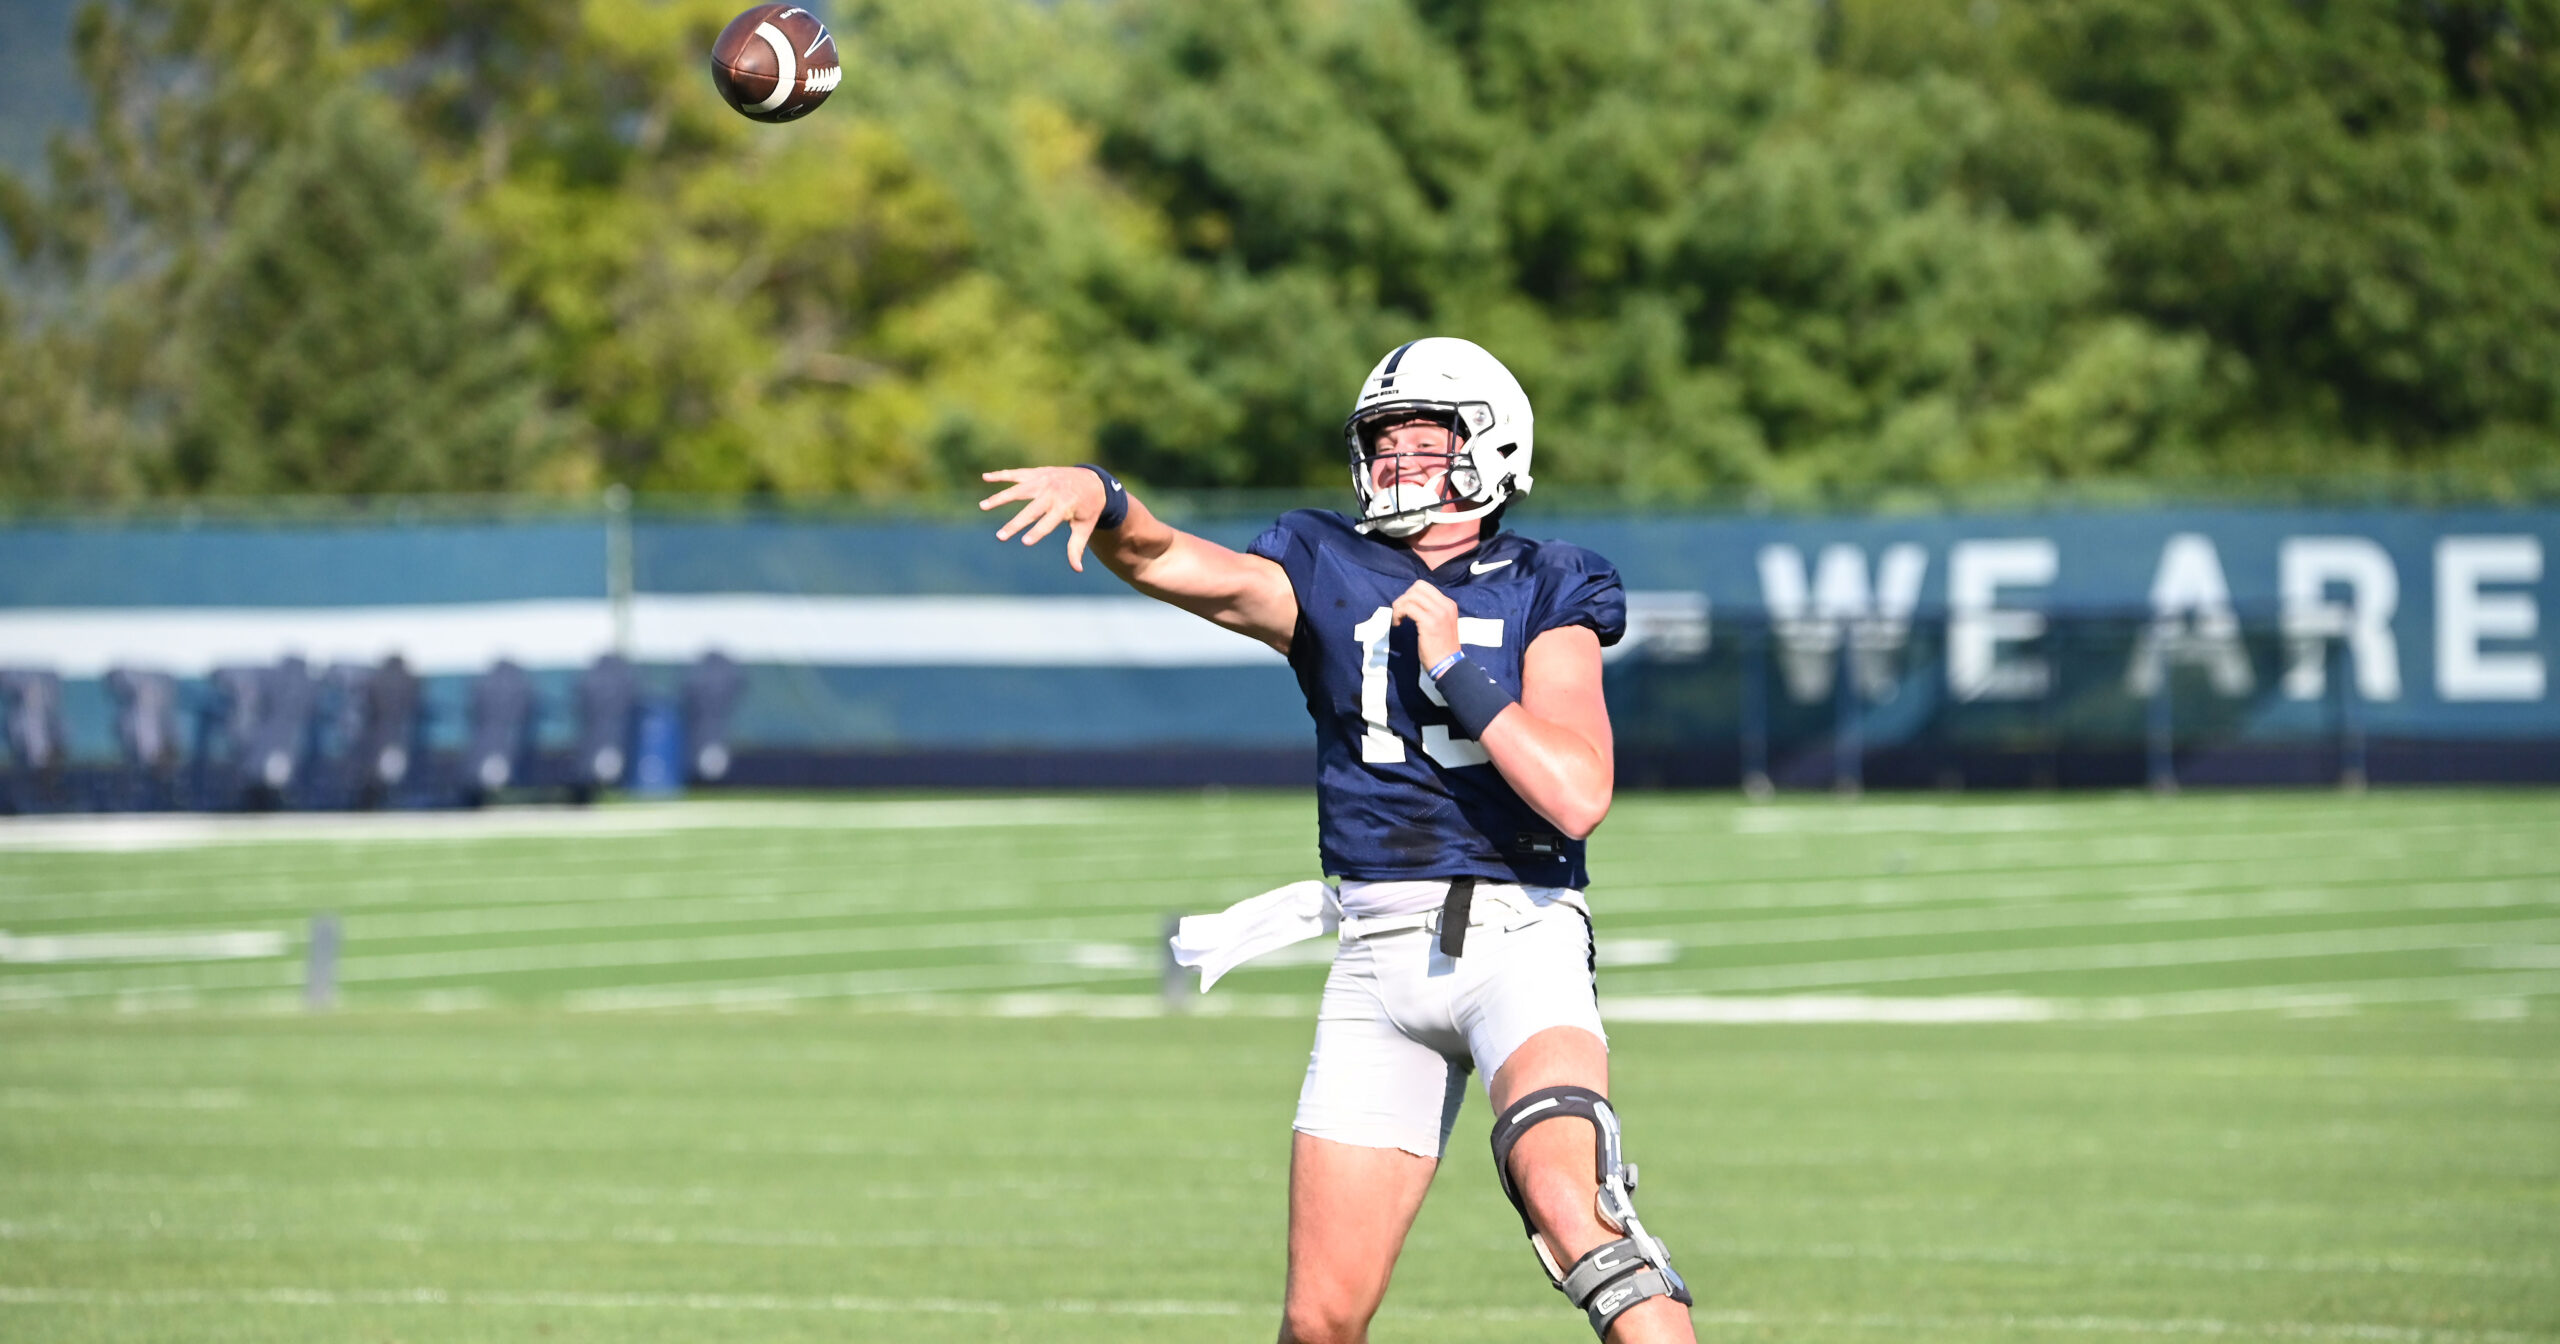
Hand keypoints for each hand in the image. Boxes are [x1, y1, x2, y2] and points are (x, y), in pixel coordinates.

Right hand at [979, 467, 1107, 571]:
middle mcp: (1052, 492)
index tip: (1025, 542)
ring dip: (1000, 498)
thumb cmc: (1087, 509)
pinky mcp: (1037, 473)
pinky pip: (1016, 474)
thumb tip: (1077, 569)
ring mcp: (1043, 481)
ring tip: (983, 506)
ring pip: (1018, 490)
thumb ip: (1076, 547)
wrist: (1093, 481)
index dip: (1038, 532)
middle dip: (1015, 523)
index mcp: (1065, 506)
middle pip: (1031, 510)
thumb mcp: (1085, 528)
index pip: (1049, 522)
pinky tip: (985, 477)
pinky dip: (1001, 475)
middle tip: (1000, 536)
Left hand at [1390, 580, 1462, 668]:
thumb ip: (1431, 610)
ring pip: (1411, 596)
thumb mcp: (1441, 623)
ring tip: (1398, 619)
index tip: (1406, 609)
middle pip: (1417, 587)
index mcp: (1449, 604)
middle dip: (1404, 598)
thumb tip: (1411, 602)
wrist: (1448, 664)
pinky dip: (1398, 614)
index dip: (1410, 595)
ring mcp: (1438, 613)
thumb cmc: (1440, 647)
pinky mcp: (1429, 622)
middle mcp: (1446, 605)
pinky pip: (1408, 608)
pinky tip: (1398, 624)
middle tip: (1400, 613)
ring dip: (1399, 606)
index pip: (1424, 587)